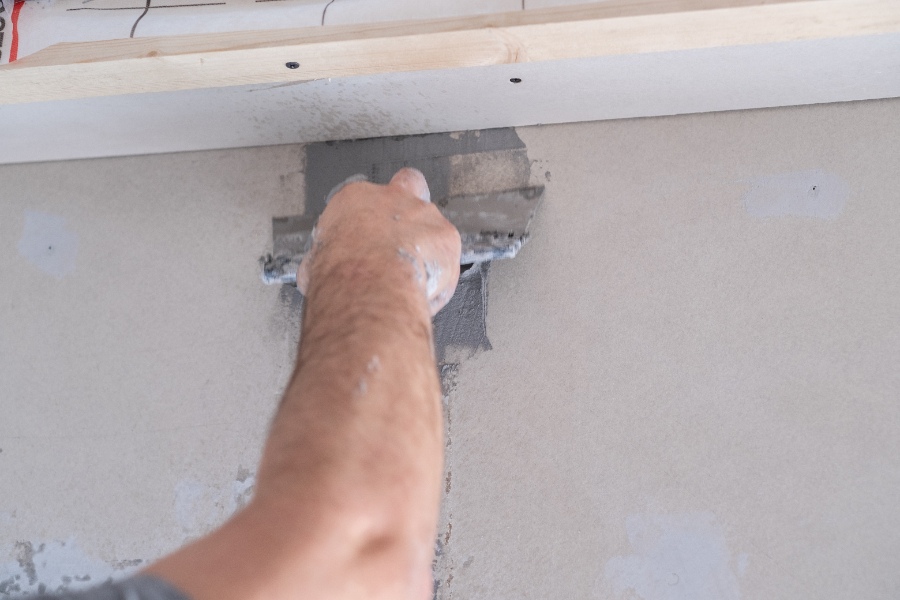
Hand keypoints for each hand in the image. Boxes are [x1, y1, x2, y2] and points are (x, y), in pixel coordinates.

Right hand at [297, 168, 461, 315]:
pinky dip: (439, 273)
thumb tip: (314, 273)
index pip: (364, 199)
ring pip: (432, 224)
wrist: (369, 284)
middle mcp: (393, 198)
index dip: (368, 220)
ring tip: (413, 276)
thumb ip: (324, 260)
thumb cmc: (339, 273)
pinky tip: (425, 289)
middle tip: (406, 233)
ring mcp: (424, 214)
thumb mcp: (314, 264)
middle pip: (408, 184)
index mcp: (355, 199)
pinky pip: (446, 256)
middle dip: (410, 202)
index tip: (367, 239)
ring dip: (426, 247)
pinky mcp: (447, 237)